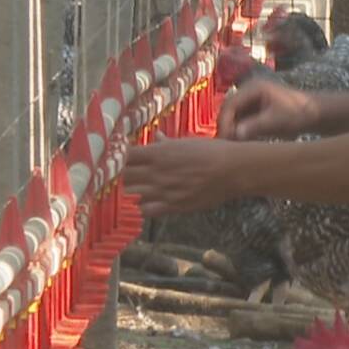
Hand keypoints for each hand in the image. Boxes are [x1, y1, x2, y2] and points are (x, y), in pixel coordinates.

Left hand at [123, 138, 240, 215]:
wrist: (232, 170)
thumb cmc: (212, 152)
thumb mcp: (186, 143)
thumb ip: (166, 143)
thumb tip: (157, 138)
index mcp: (157, 153)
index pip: (123, 156)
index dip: (116, 158)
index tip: (116, 159)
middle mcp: (155, 172)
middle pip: (122, 176)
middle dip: (117, 176)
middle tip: (119, 175)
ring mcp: (162, 190)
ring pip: (130, 194)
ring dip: (128, 192)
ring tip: (131, 189)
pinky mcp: (172, 206)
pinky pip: (145, 210)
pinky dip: (142, 207)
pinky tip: (146, 202)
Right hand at [219, 79, 321, 139]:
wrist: (315, 113)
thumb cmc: (299, 114)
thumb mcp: (277, 121)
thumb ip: (255, 126)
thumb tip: (234, 134)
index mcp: (254, 88)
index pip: (230, 104)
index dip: (224, 121)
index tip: (224, 138)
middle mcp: (250, 91)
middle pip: (229, 109)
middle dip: (225, 126)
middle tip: (224, 146)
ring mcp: (252, 101)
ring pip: (234, 116)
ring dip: (231, 130)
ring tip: (230, 147)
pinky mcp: (256, 110)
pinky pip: (241, 121)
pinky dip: (239, 132)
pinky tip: (239, 144)